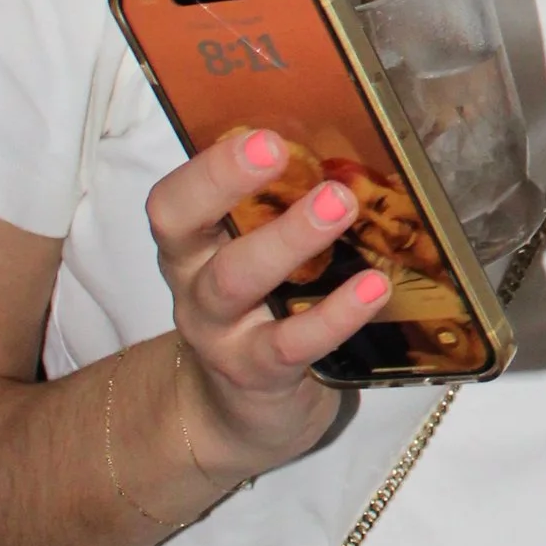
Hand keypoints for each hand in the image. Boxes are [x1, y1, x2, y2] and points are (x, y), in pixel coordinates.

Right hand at [145, 126, 394, 480]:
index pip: (172, 202)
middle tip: (280, 149)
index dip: (206, 168)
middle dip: (228, 183)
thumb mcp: (249, 258)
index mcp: (192, 247)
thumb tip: (344, 138)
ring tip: (338, 205)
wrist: (238, 412)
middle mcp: (195, 285)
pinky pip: (293, 342)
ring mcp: (222, 333)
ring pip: (237, 281)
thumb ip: (273, 211)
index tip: (257, 134)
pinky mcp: (260, 373)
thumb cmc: (257, 311)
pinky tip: (373, 287)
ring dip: (287, 239)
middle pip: (190, 232)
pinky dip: (335, 313)